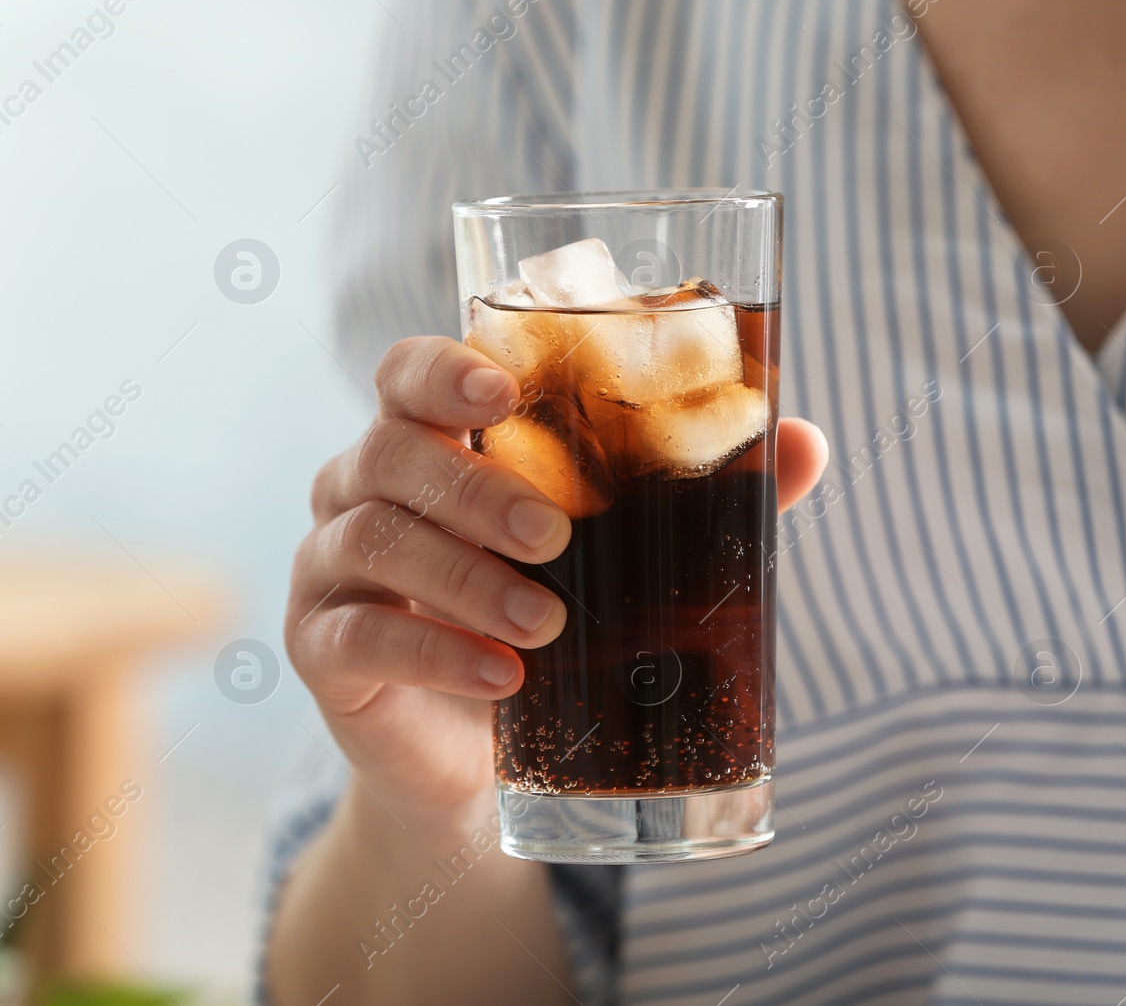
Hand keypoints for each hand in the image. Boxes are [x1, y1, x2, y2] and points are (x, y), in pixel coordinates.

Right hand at [285, 336, 828, 828]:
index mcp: (426, 442)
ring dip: (462, 577)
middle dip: (475, 488)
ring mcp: (329, 567)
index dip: (441, 369)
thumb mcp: (613, 557)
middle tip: (558, 537)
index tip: (506, 390)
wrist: (472, 756)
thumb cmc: (543, 622)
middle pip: (389, 452)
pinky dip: (432, 655)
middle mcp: (361, 489)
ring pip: (372, 539)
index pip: (405, 375)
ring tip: (545, 623)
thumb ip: (694, 496)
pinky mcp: (321, 649)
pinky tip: (500, 681)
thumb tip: (804, 442)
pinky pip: (357, 639)